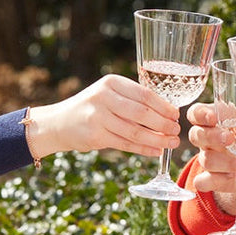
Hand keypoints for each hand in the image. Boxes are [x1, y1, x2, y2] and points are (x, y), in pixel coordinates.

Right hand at [33, 74, 180, 156]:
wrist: (59, 123)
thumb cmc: (92, 108)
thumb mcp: (109, 94)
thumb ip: (132, 99)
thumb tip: (167, 112)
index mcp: (112, 83)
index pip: (145, 94)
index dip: (164, 106)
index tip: (176, 115)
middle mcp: (104, 97)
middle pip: (142, 113)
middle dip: (163, 124)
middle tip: (177, 131)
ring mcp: (98, 117)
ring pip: (135, 131)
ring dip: (157, 139)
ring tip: (171, 143)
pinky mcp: (95, 136)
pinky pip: (125, 144)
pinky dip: (143, 149)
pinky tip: (156, 151)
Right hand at [184, 101, 235, 212]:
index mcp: (214, 121)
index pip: (196, 113)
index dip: (200, 114)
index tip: (213, 117)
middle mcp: (207, 140)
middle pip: (196, 135)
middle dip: (212, 137)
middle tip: (230, 139)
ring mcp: (208, 159)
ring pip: (205, 160)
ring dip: (228, 162)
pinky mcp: (212, 179)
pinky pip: (202, 182)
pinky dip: (217, 180)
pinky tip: (233, 178)